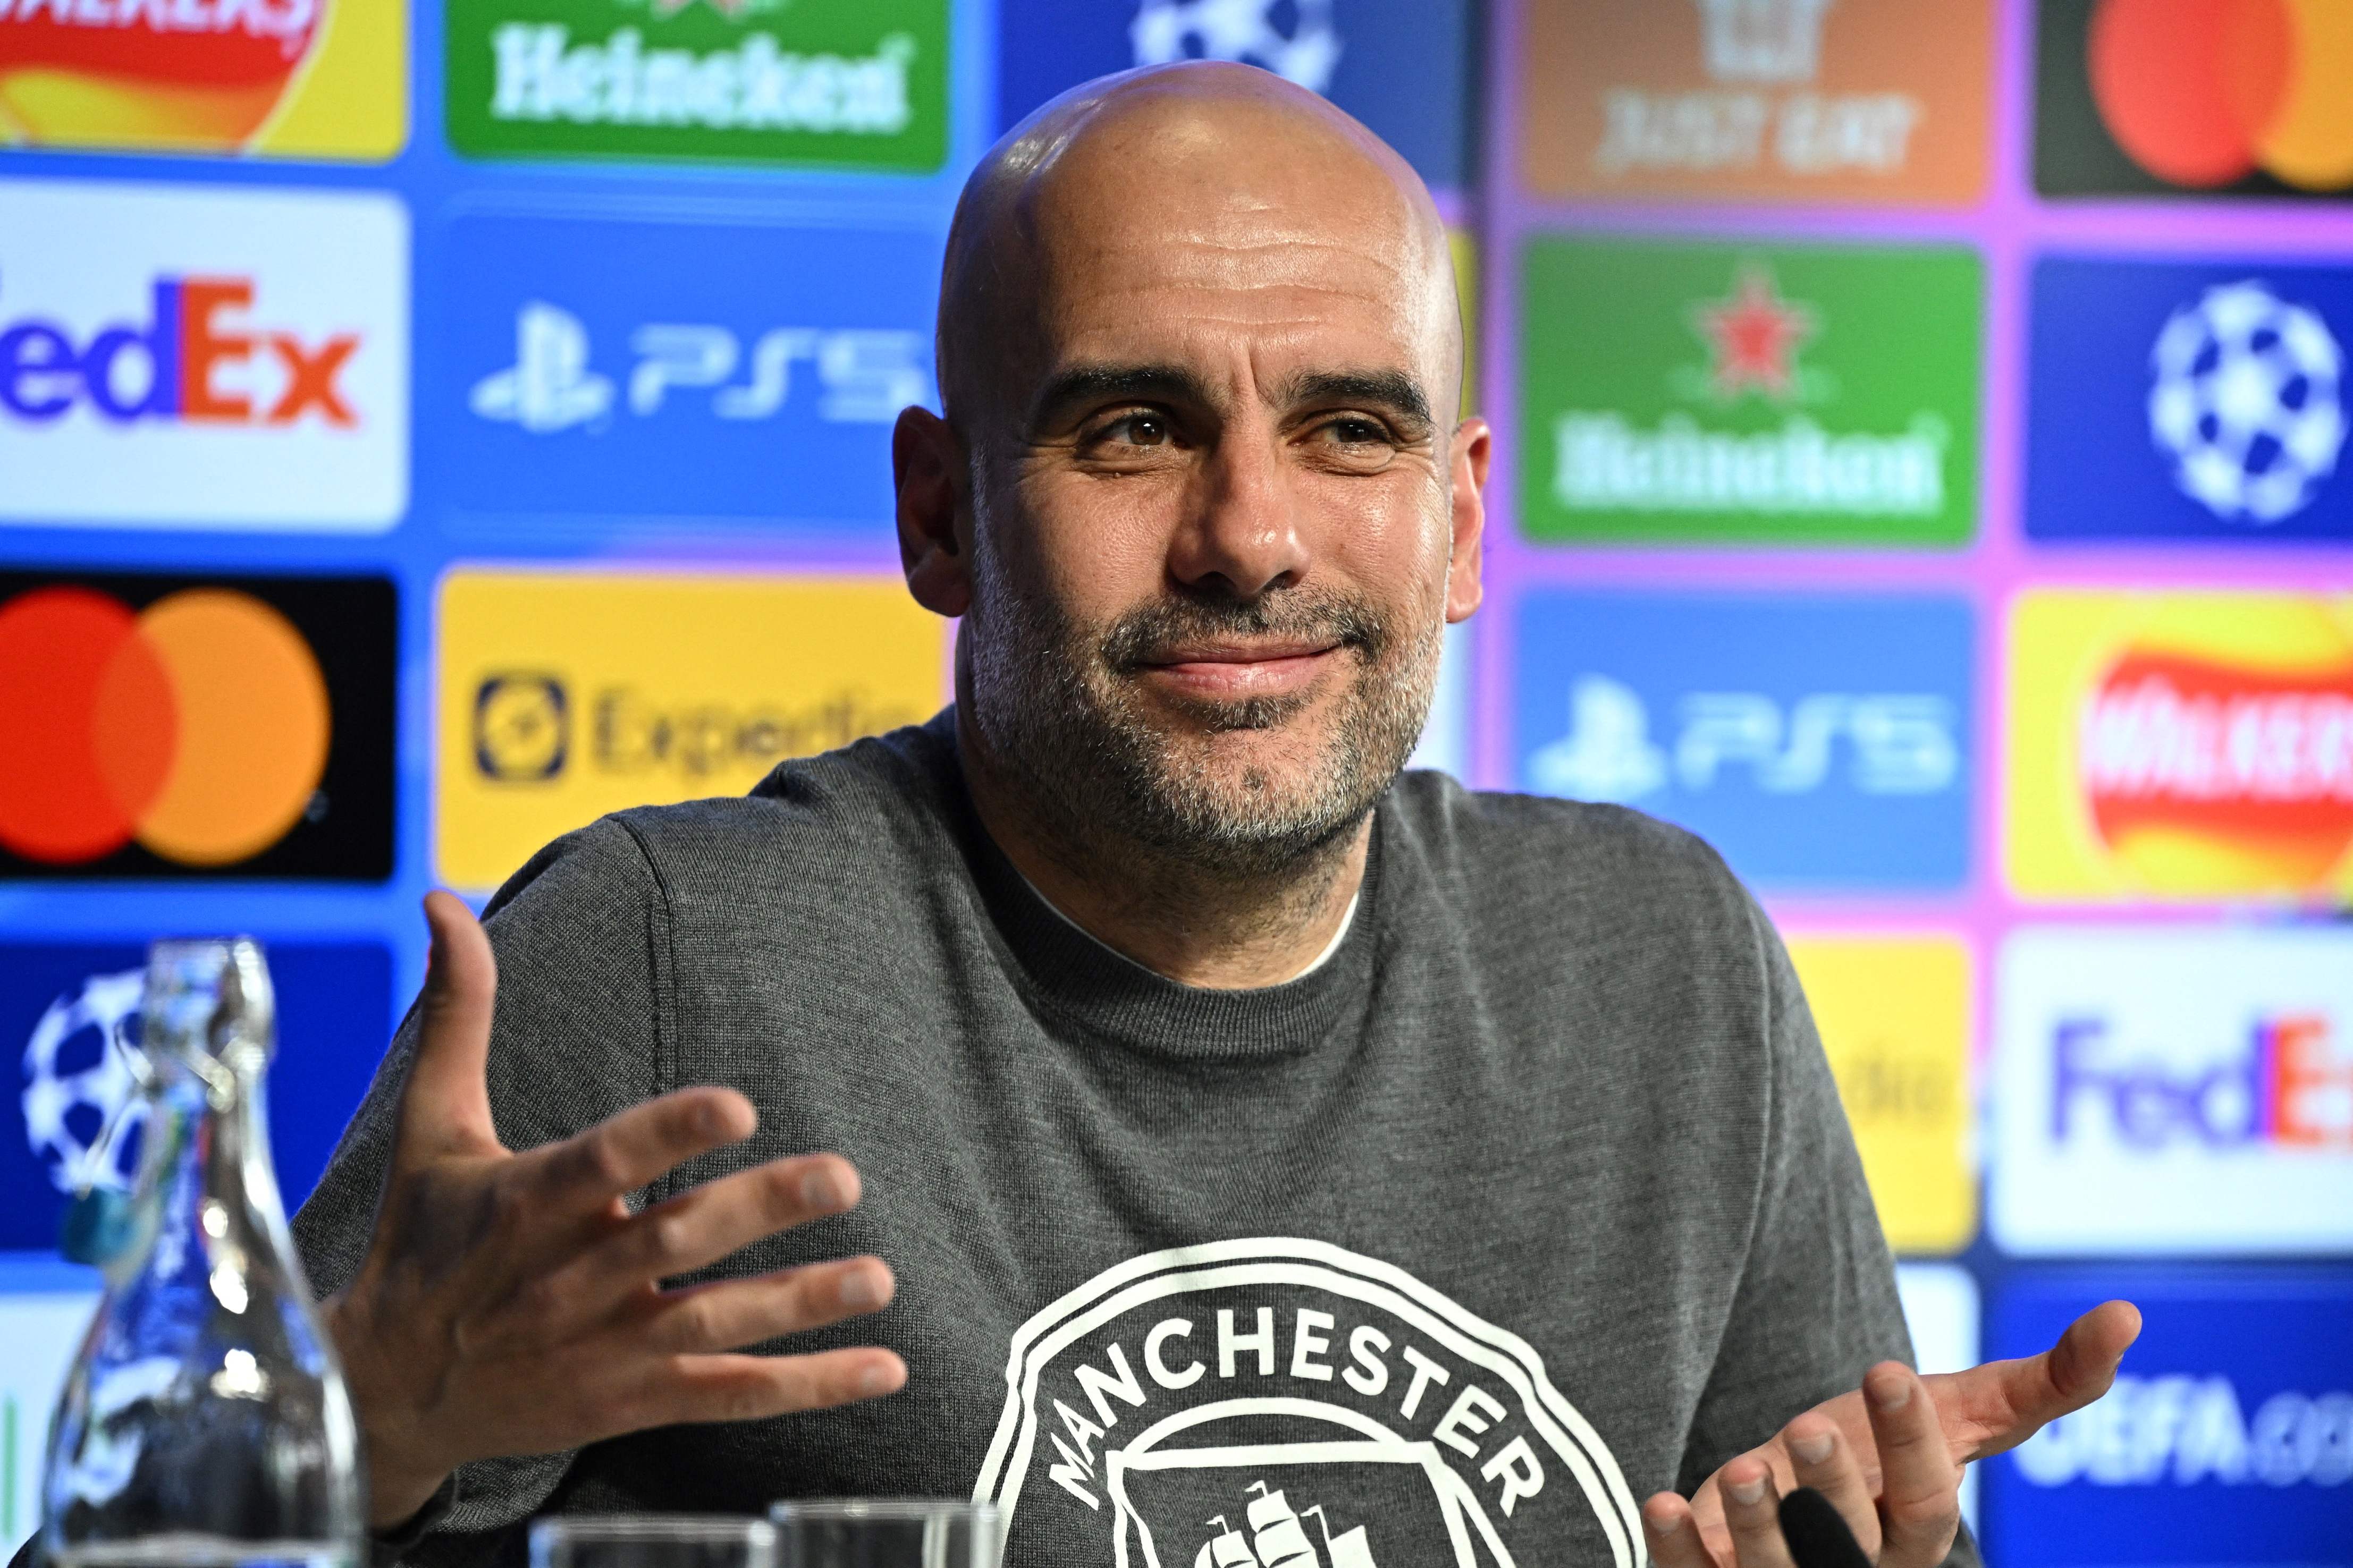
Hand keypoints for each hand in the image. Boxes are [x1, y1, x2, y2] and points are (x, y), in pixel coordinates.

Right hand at [326, 892, 907, 1528]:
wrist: (383, 1394)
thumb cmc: (421, 1241)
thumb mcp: (432, 1127)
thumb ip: (460, 1012)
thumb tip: (445, 898)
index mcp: (530, 1201)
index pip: (606, 1160)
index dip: (669, 1134)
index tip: (739, 1105)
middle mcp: (573, 1276)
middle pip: (678, 1237)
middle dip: (762, 1207)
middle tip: (846, 1177)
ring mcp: (606, 1345)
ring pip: (714, 1322)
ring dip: (803, 1302)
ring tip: (881, 1279)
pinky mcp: (629, 1399)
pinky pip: (727, 1394)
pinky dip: (807, 1384)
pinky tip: (883, 1370)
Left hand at [1642, 1300, 2141, 1567]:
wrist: (1799, 1504)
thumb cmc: (1887, 1454)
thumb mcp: (1965, 1413)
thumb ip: (2048, 1380)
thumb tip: (2128, 1315)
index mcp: (1917, 1526)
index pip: (1927, 1498)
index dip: (1911, 1440)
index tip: (1886, 1369)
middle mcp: (1858, 1564)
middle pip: (1851, 1542)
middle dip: (1831, 1490)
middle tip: (1809, 1423)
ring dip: (1756, 1524)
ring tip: (1741, 1468)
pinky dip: (1677, 1545)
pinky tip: (1663, 1501)